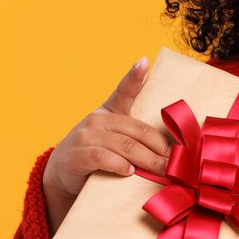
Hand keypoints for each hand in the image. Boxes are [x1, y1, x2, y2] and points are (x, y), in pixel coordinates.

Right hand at [42, 58, 171, 234]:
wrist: (62, 174)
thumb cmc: (95, 155)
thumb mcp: (112, 138)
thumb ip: (133, 134)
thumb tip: (167, 144)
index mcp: (108, 111)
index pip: (123, 90)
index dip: (134, 76)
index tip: (144, 63)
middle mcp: (97, 119)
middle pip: (138, 130)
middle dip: (160, 148)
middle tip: (177, 161)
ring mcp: (86, 136)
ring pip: (126, 146)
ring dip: (148, 160)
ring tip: (163, 171)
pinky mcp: (79, 155)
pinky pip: (104, 157)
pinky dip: (120, 165)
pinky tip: (130, 171)